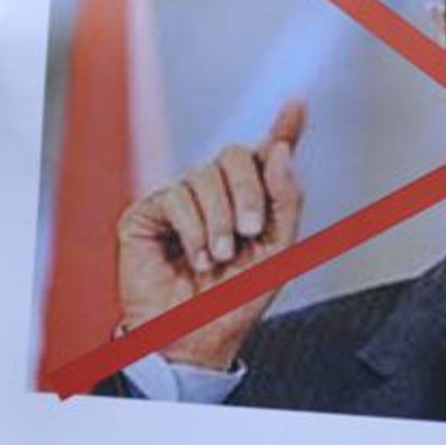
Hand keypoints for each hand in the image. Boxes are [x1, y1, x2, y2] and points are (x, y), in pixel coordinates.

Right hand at [115, 99, 306, 370]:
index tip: (297, 105)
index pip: (267, 154)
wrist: (193, 339)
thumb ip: (286, 199)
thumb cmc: (232, 302)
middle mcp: (215, 193)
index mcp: (251, 200)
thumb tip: (278, 151)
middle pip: (235, 154)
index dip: (284, 127)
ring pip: (205, 174)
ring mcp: (180, 199)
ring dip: (220, 221)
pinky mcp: (148, 212)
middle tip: (251, 232)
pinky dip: (193, 230)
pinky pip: (176, 196)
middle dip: (250, 192)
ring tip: (219, 257)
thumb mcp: (277, 253)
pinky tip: (195, 258)